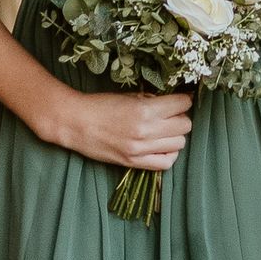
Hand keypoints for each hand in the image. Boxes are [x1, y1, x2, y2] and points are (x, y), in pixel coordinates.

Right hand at [48, 87, 193, 172]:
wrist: (75, 123)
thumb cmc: (100, 105)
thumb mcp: (129, 96)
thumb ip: (152, 100)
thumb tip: (174, 102)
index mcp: (144, 110)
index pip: (182, 105)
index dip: (183, 100)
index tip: (180, 99)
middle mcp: (145, 131)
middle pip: (185, 125)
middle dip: (181, 117)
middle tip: (171, 114)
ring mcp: (140, 149)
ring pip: (179, 144)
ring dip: (176, 135)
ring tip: (165, 130)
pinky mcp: (133, 163)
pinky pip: (166, 163)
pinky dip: (169, 154)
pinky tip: (162, 146)